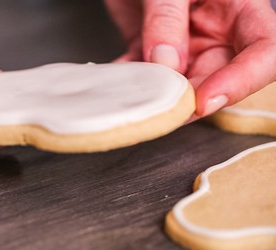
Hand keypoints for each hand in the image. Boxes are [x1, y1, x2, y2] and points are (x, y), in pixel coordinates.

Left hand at [106, 0, 275, 116]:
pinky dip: (132, 84)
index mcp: (238, 10)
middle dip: (190, 99)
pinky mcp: (155, 53)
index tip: (205, 101)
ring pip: (180, 86)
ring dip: (157, 96)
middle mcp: (216, 34)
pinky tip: (118, 84)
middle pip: (216, 78)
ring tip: (135, 96)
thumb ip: (167, 19)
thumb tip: (166, 64)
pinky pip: (146, 77)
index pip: (263, 52)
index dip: (241, 82)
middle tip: (161, 108)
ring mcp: (185, 47)